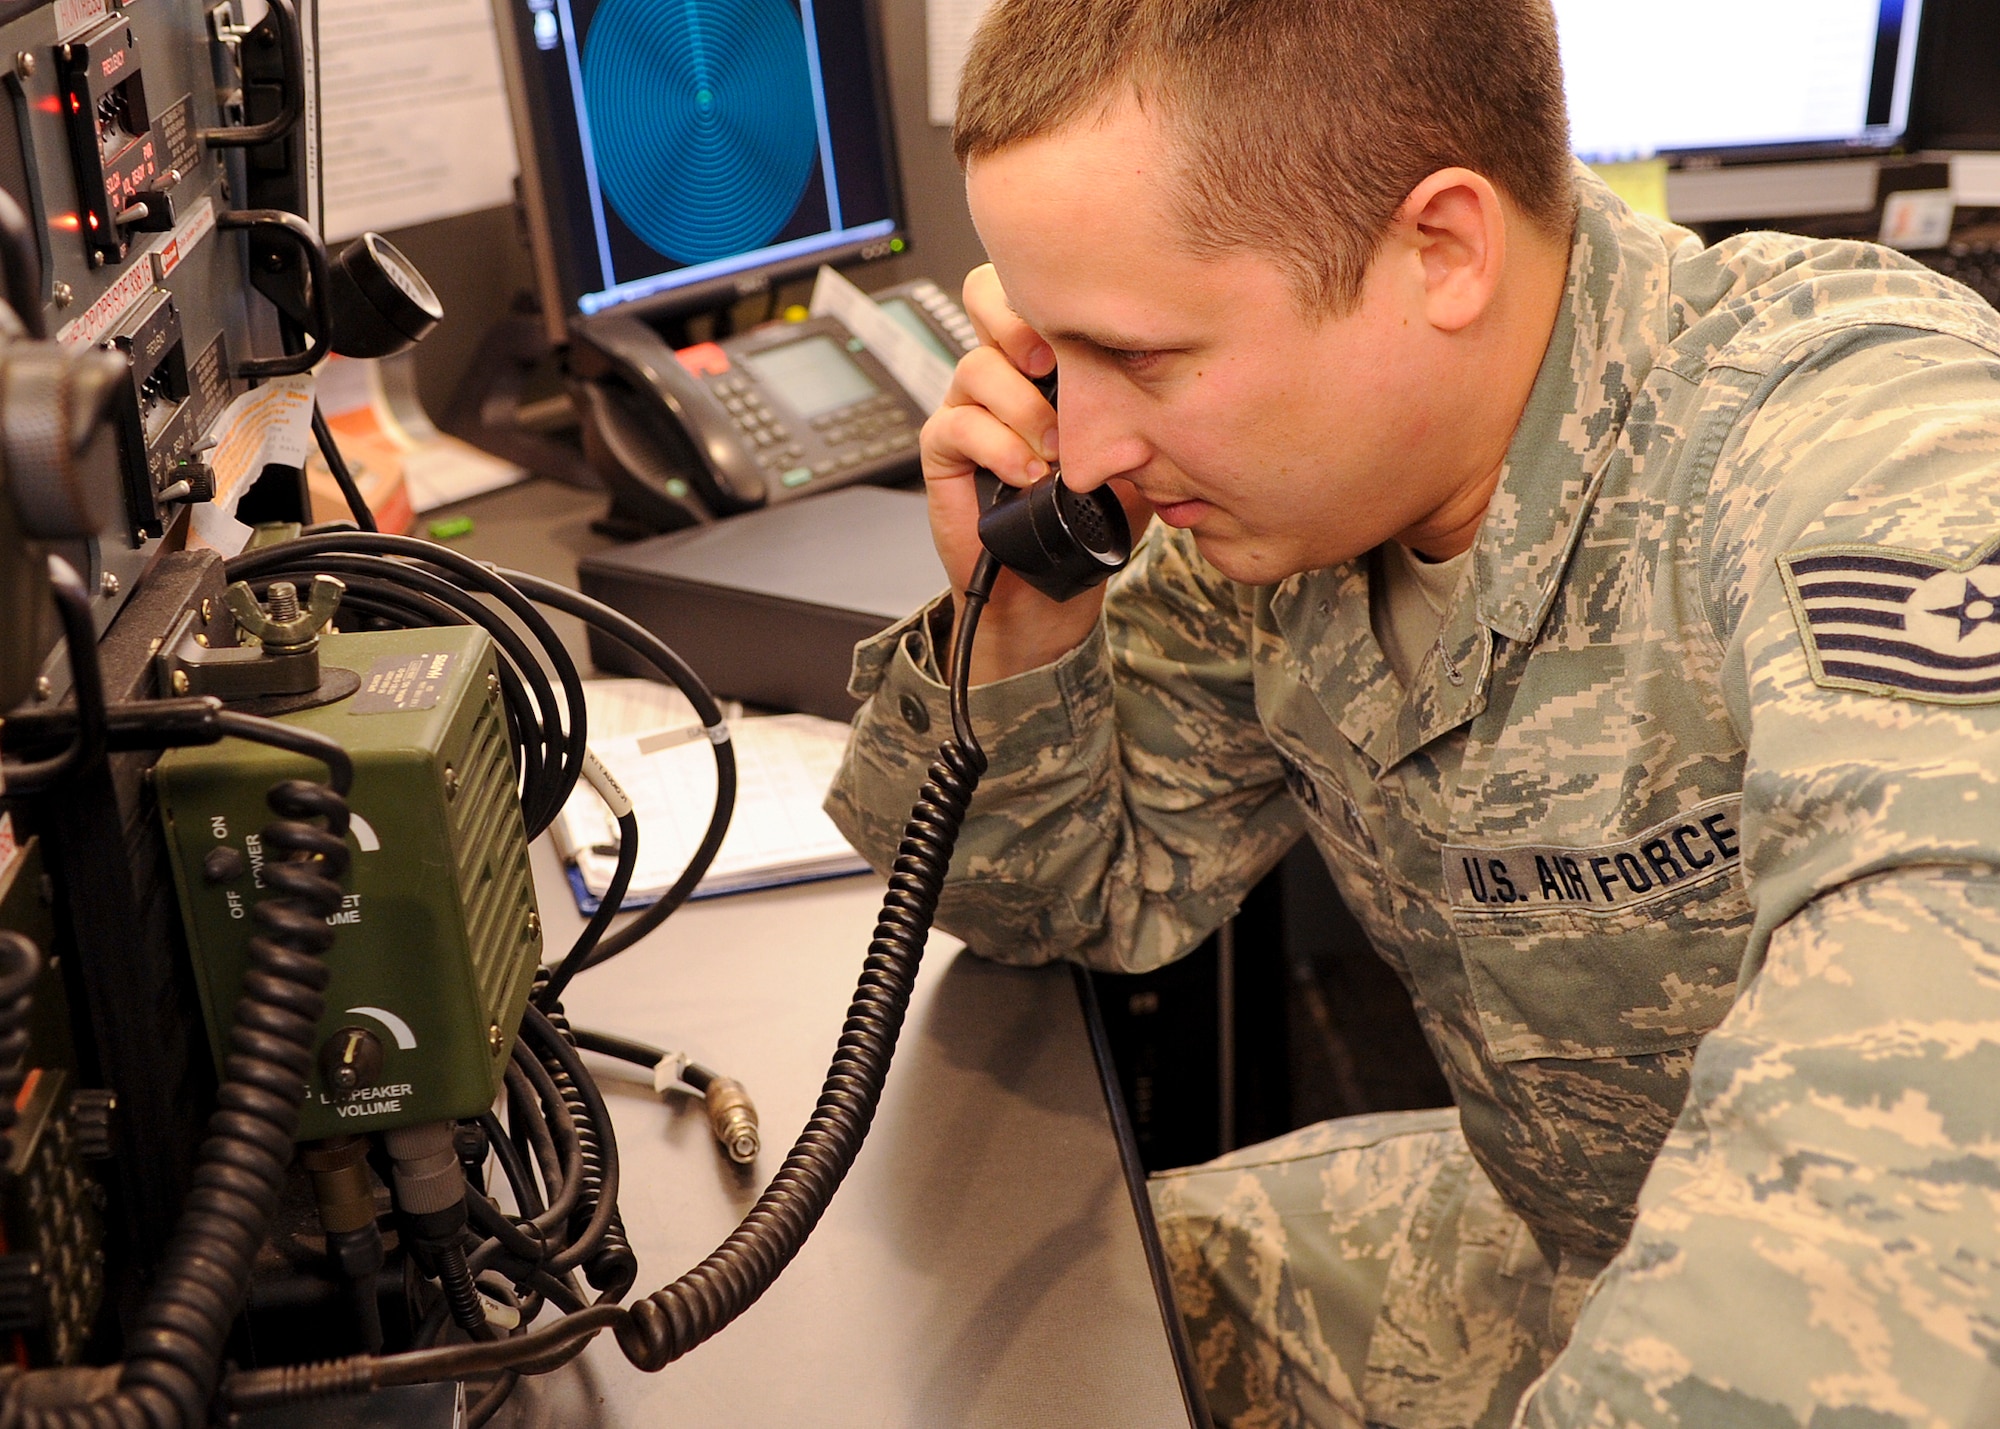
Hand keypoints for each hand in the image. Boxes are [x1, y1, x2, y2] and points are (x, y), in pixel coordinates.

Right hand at [920, 265, 1149, 684]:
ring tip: (1052, 450)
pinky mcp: (943, 449)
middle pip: (983, 296)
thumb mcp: (1136, 452)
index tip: (1090, 329)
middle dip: (1018, 321)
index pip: (1032, 287)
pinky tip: (1027, 473)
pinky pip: (957, 425)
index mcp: (1046, 358)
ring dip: (1022, 406)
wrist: (1048, 586)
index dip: (1051, 291)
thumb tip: (1174, 370)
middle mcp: (1004, 372)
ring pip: (976, 366)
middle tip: (1050, 363)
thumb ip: (1143, 408)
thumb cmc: (1090, 517)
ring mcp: (970, 407)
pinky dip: (997, 446)